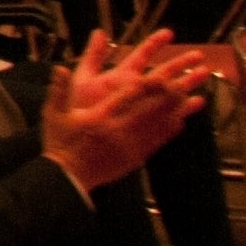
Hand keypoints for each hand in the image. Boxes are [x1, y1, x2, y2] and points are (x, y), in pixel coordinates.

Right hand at [40, 29, 205, 188]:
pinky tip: (183, 120)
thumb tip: (60, 68)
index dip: (144, 87)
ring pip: (158, 125)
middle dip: (168, 95)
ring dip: (177, 110)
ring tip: (193, 96)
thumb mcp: (52, 115)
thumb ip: (58, 90)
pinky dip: (171, 129)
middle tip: (186, 81)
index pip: (125, 98)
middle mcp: (117, 130)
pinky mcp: (135, 156)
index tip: (159, 75)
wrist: (67, 177)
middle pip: (148, 109)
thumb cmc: (59, 143)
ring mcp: (129, 144)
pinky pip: (157, 140)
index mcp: (98, 117)